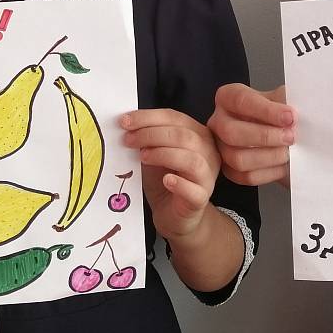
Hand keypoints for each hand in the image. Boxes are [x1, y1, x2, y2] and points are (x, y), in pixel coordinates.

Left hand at [120, 109, 220, 241]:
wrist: (174, 215)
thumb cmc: (164, 180)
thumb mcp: (154, 154)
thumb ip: (147, 139)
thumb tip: (127, 125)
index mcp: (197, 134)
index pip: (174, 117)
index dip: (148, 117)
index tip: (124, 121)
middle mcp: (208, 152)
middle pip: (183, 136)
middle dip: (151, 134)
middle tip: (128, 140)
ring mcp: (207, 176)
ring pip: (192, 159)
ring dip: (164, 154)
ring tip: (142, 157)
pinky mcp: (201, 198)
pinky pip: (194, 189)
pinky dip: (180, 183)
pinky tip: (166, 180)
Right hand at [208, 83, 294, 187]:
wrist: (288, 137)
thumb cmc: (281, 115)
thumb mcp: (284, 99)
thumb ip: (286, 101)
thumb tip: (292, 112)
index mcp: (229, 97)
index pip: (240, 101)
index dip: (266, 110)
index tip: (290, 117)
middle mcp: (219, 121)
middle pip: (231, 132)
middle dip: (265, 137)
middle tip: (291, 136)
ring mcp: (221, 147)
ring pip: (237, 158)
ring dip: (269, 156)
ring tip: (288, 152)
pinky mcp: (230, 170)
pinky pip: (246, 176)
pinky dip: (269, 172)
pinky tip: (282, 165)